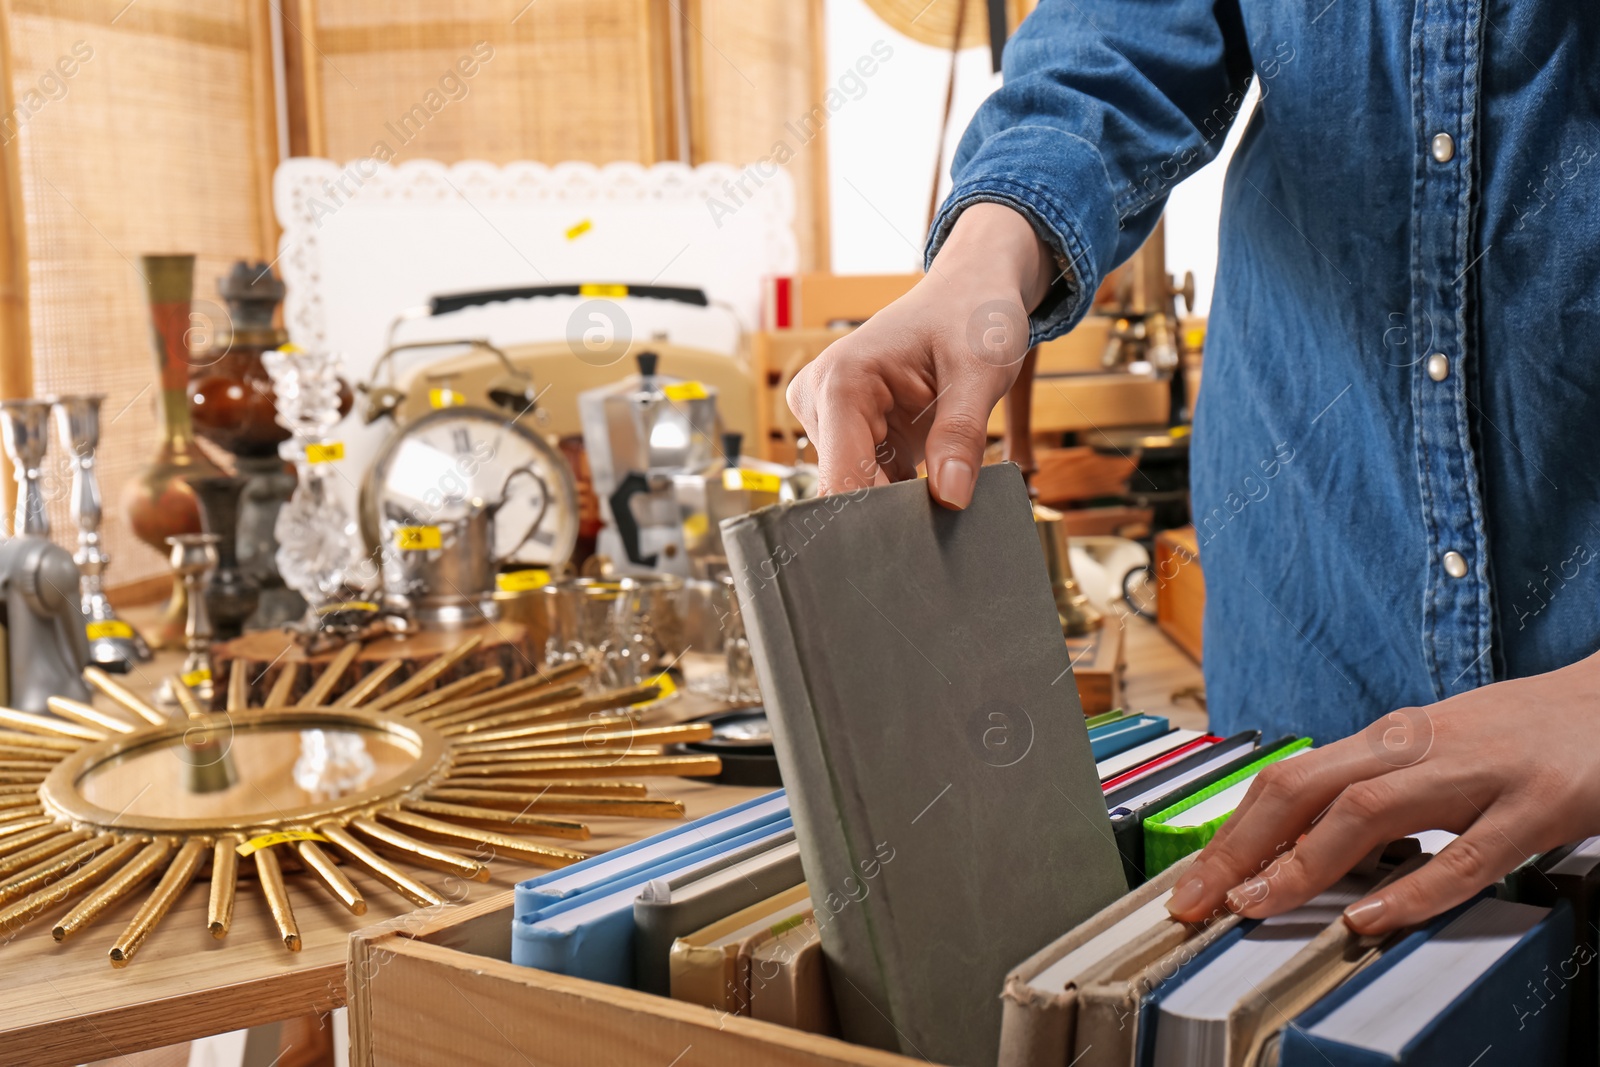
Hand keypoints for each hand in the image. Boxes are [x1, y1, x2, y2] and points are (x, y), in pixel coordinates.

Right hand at [786, 203, 1055, 505]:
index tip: (914, 551)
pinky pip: (870, 481)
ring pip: (857, 491)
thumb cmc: (973, 314)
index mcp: (842, 380)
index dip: (876, 522)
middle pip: (845, 489)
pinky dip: (902, 493)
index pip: (842, 478)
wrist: (970, 289)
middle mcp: (821, 398)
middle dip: (892, 514)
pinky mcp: (849, 431)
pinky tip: (933, 485)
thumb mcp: (981, 370)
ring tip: (944, 497)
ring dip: (900, 505)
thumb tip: (950, 499)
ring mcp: (831, 417)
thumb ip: (962, 435)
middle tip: (944, 524)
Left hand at [1166, 651, 1599, 933]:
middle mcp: (1417, 749)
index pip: (1287, 782)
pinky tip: (1371, 917)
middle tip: (1196, 900)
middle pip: (1304, 790)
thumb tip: (1300, 840)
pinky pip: (1465, 855)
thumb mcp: (1432, 754)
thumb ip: (1374, 791)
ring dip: (1301, 862)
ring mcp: (1475, 775)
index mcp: (1387, 741)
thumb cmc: (1516, 735)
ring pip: (1366, 812)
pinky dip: (1412, 888)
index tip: (1193, 880)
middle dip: (1240, 847)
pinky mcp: (1536, 806)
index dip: (1232, 831)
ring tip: (1256, 906)